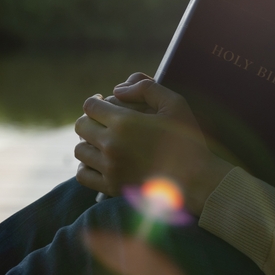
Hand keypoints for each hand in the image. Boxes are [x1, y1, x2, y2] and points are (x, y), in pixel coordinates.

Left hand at [73, 73, 231, 215]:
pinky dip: (86, 166)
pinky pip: (83, 175)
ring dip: (87, 142)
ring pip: (79, 150)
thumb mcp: (174, 103)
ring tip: (101, 140)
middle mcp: (111, 145)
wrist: (195, 179)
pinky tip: (99, 160)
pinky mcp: (112, 187)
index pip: (90, 106)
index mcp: (124, 123)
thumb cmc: (187, 138)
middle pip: (81, 126)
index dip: (96, 101)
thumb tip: (119, 89)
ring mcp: (110, 168)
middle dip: (90, 119)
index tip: (103, 101)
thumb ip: (146, 88)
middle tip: (103, 120)